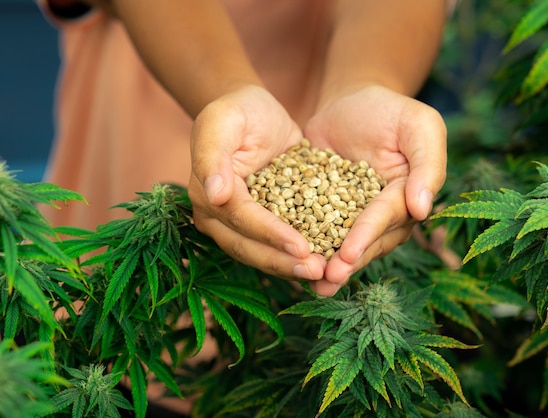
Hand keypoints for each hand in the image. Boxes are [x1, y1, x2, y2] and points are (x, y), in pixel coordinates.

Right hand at [188, 85, 326, 284]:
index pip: (242, 220)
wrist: (256, 112)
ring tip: (325, 275)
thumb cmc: (238, 110)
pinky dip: (299, 257)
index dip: (271, 235)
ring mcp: (240, 224)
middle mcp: (219, 217)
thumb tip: (214, 196)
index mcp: (207, 194)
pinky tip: (326, 265)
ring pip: (263, 254)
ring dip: (292, 267)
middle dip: (283, 262)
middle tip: (318, 272)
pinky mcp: (263, 223)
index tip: (301, 247)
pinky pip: (279, 245)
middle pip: (250, 247)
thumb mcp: (223, 121)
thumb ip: (213, 156)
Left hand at [304, 85, 446, 295]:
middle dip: (346, 261)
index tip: (347, 254)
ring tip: (310, 283)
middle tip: (325, 279)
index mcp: (408, 197)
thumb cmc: (389, 110)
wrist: (349, 102)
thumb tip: (422, 209)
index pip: (386, 218)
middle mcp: (384, 215)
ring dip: (328, 265)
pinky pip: (317, 231)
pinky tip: (290, 263)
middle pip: (366, 241)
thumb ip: (428, 164)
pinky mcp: (326, 212)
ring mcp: (354, 216)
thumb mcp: (419, 124)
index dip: (366, 236)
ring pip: (343, 244)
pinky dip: (307, 246)